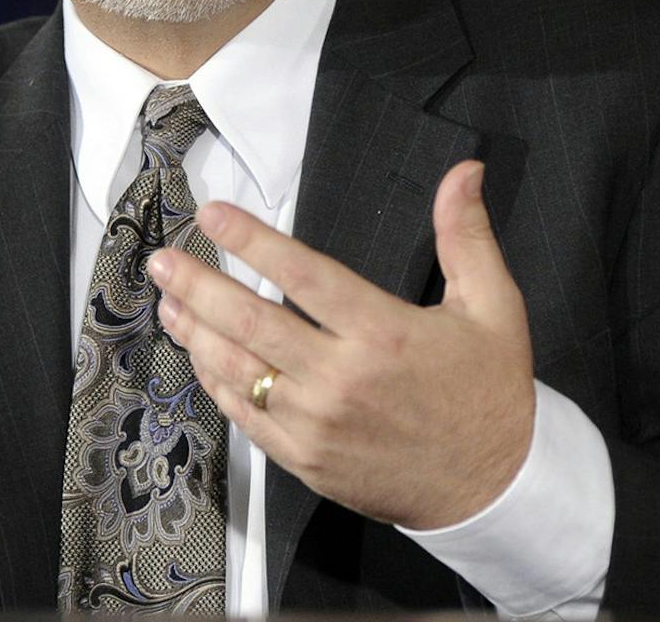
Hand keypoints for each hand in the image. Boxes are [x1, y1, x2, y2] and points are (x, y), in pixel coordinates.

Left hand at [147, 159, 534, 530]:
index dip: (253, 241)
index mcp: (385, 334)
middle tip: (164, 259)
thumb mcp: (494, 306)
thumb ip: (466, 235)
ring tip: (169, 299)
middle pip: (253, 322)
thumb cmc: (490, 394)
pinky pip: (246, 417)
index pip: (303, 275)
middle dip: (200, 284)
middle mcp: (342, 379)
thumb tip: (463, 172)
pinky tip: (201, 356)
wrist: (491, 487)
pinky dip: (217, 383)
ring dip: (197, 332)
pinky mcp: (306, 459)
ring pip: (239, 370)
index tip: (214, 214)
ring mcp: (318, 424)